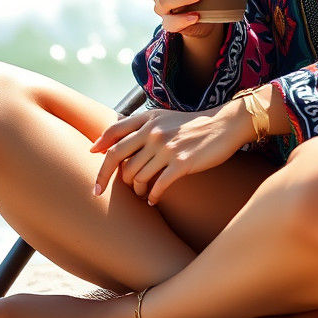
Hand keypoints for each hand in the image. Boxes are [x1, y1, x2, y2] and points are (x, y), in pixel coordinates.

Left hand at [90, 101, 252, 204]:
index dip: (98, 152)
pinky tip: (153, 200)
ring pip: (136, 175)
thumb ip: (139, 126)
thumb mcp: (164, 117)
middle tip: (98, 193)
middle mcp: (153, 131)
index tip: (92, 162)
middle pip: (117, 157)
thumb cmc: (192, 125)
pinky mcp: (182, 162)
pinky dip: (152, 196)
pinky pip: (158, 185)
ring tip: (142, 193)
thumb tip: (108, 143)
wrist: (225, 124)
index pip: (113, 134)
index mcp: (148, 119)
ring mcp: (167, 147)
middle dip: (103, 178)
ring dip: (135, 189)